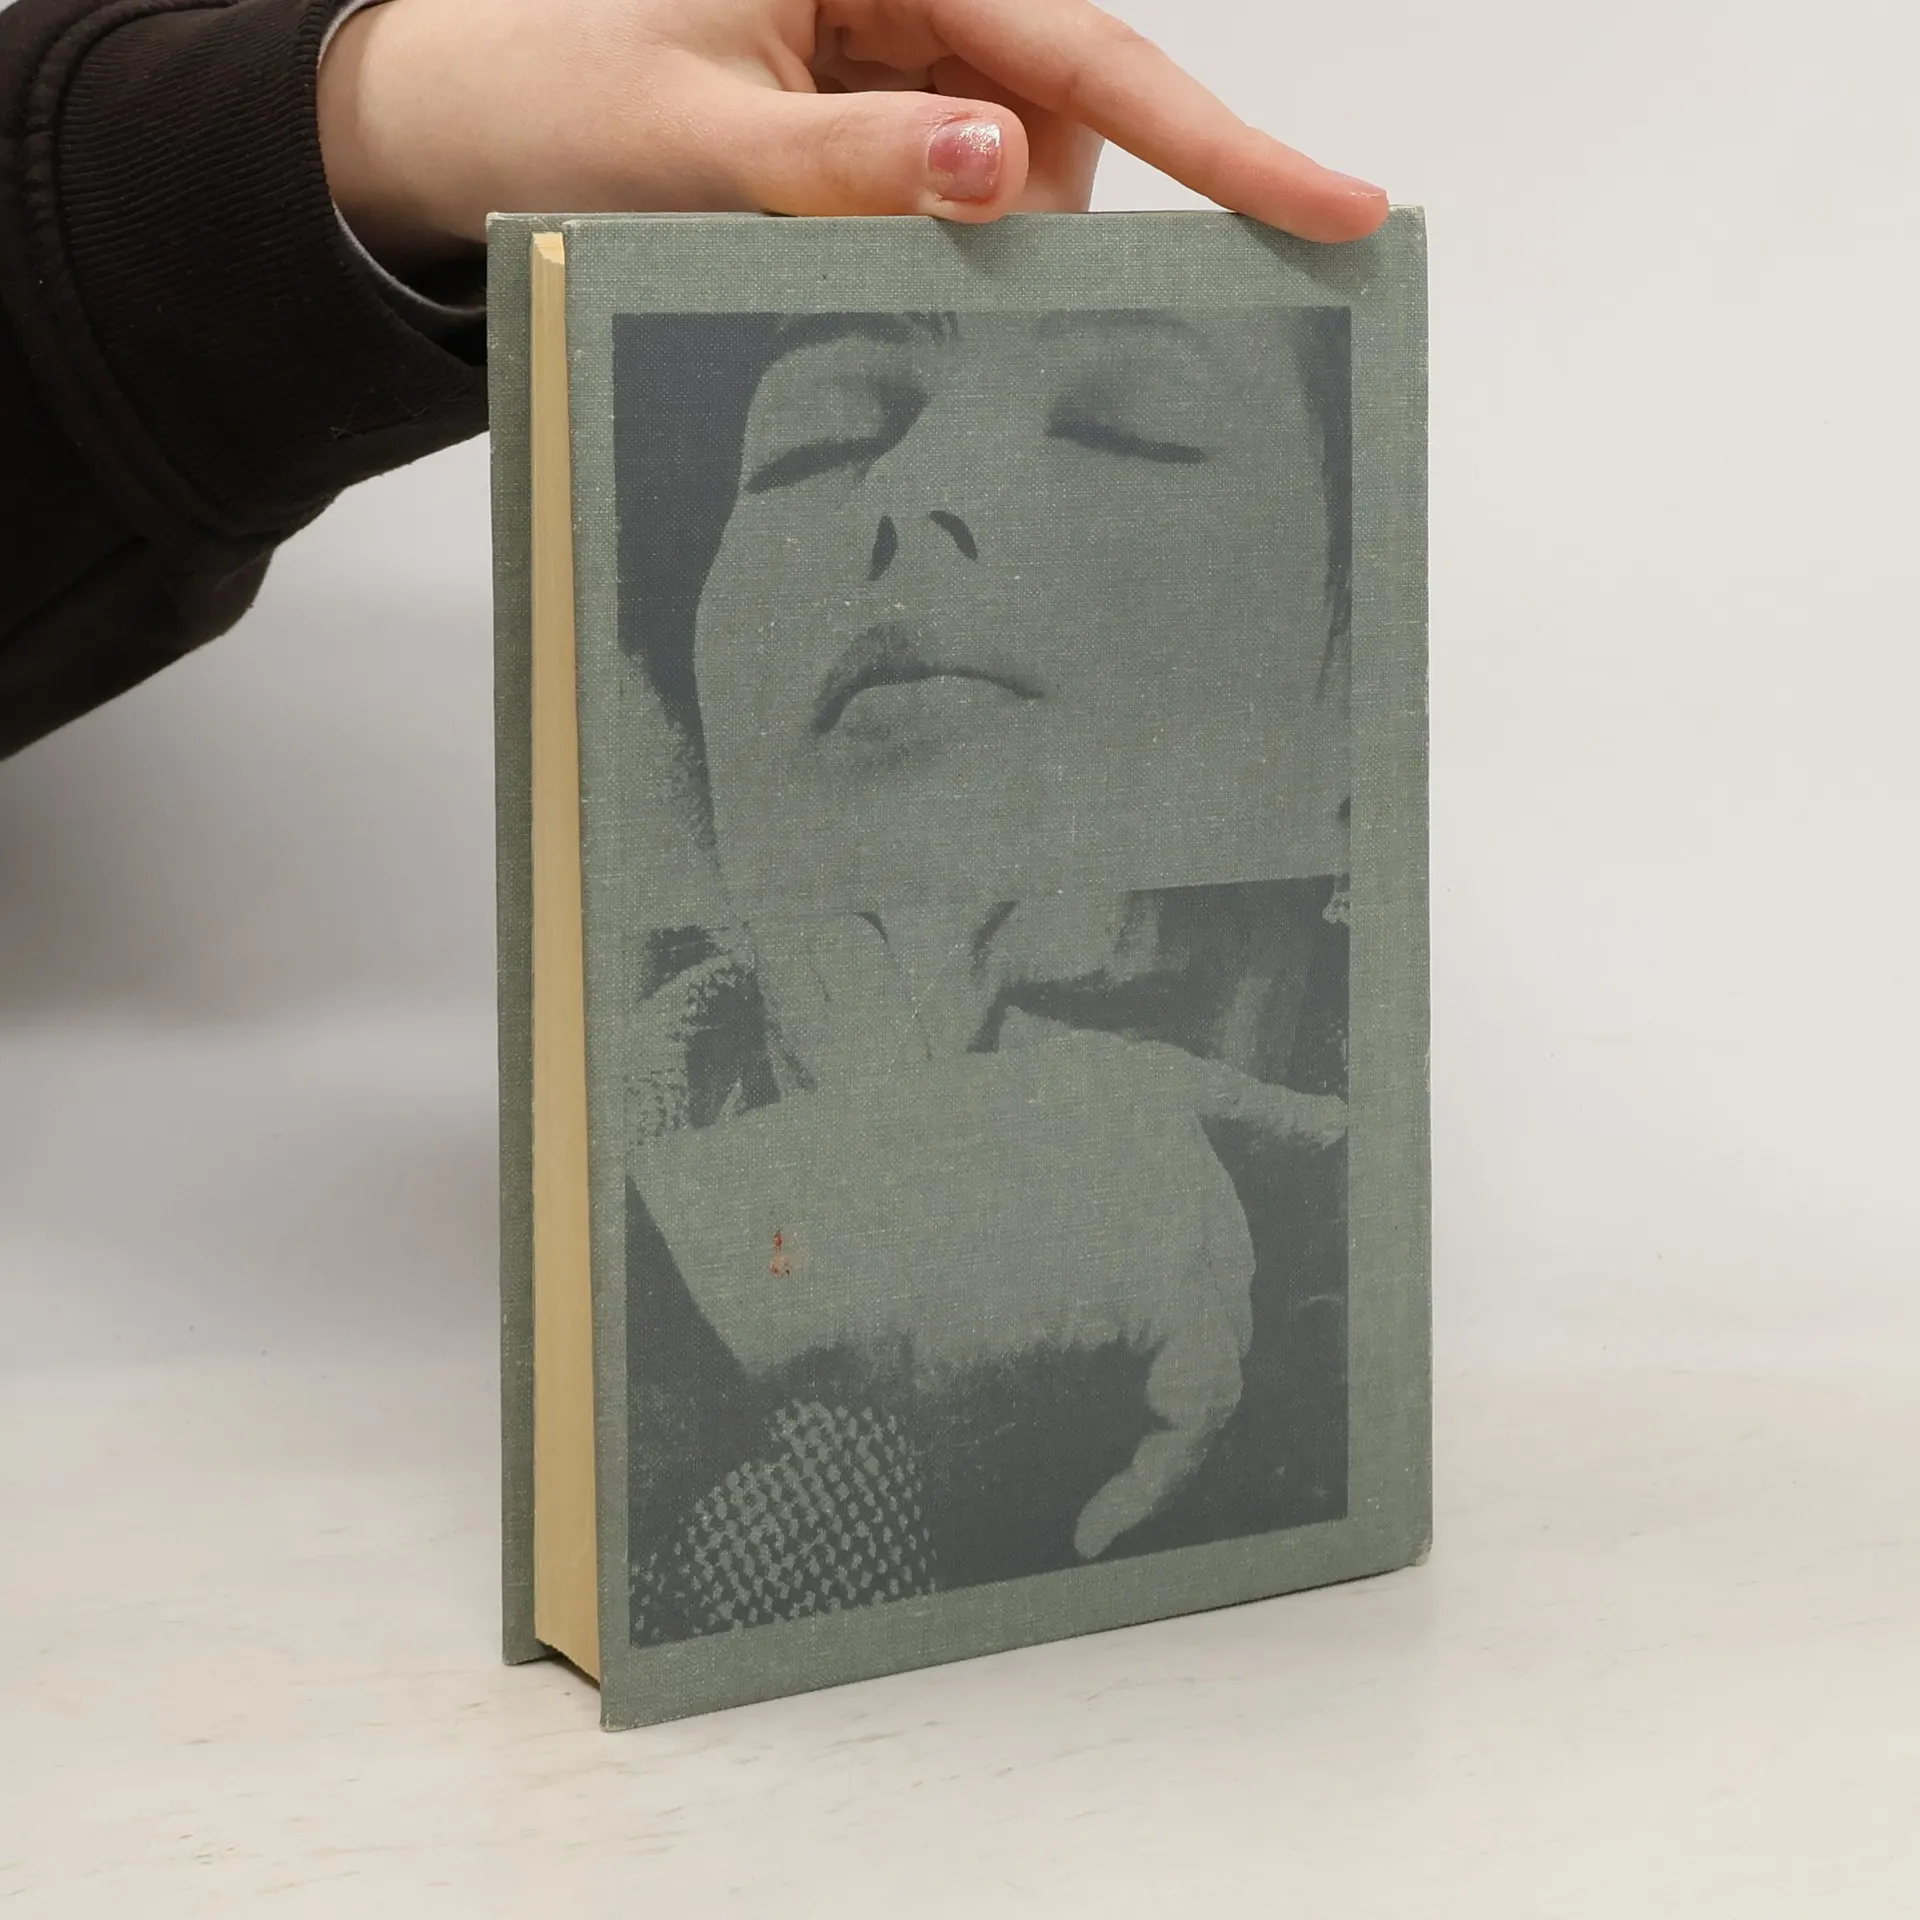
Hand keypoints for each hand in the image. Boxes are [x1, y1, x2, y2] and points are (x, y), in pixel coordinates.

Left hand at [316, 0, 1388, 273]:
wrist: (463, 126)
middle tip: (895, 273)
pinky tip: (826, 242)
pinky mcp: (875, 105)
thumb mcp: (693, 143)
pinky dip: (920, 243)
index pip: (1086, 55)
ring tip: (808, 243)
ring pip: (1013, 169)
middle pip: (1060, 120)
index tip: (1336, 207)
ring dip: (957, 245)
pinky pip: (953, 187)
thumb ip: (849, 159)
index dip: (1221, 140)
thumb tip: (999, 172)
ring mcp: (897, 48)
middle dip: (1020, 225)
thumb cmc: (554, 104)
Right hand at [631, 911, 1347, 1557]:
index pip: (1214, 1096)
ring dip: (1162, 1411)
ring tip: (1094, 1478)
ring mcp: (1173, 1194)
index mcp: (1105, 1079)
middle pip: (1217, 1251)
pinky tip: (1100, 1524)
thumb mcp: (959, 1163)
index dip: (1273, 1116)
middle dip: (1178, 1335)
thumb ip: (1051, 1188)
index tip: (1327, 1126)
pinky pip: (1201, 1401)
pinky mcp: (1167, 1284)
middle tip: (1122, 1411)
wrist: (802, 1236)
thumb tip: (1099, 1273)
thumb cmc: (837, 1216)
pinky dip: (1156, 1474)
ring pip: (1216, 1330)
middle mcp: (1160, 1124)